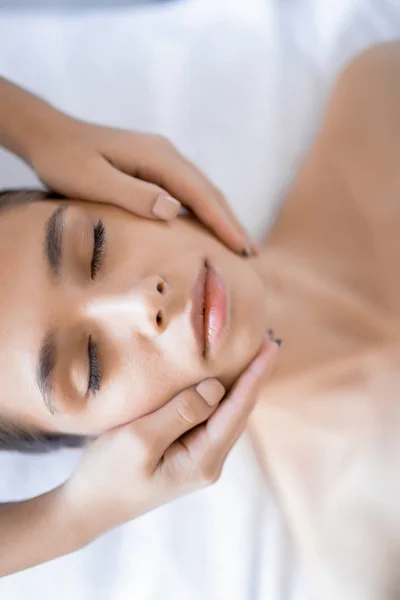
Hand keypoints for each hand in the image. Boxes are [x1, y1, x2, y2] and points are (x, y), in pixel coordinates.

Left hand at [27, 111, 254, 255]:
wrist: (49, 134)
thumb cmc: (65, 160)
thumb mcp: (93, 181)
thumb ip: (133, 194)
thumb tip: (173, 208)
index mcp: (157, 158)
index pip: (199, 194)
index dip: (223, 223)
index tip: (242, 248)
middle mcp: (166, 154)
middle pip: (209, 191)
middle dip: (232, 222)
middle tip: (252, 253)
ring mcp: (162, 157)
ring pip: (202, 190)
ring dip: (222, 216)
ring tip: (240, 243)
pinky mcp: (154, 164)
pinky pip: (188, 189)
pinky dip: (204, 209)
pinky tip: (208, 225)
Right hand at [63, 335, 277, 542]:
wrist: (88, 508)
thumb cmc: (109, 473)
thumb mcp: (141, 438)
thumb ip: (182, 412)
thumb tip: (216, 388)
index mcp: (203, 459)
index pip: (237, 409)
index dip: (255, 375)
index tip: (270, 346)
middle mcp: (209, 461)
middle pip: (239, 412)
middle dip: (253, 378)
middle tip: (266, 344)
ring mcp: (199, 461)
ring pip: (227, 416)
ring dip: (239, 387)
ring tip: (250, 358)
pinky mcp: (185, 456)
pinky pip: (211, 421)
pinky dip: (219, 398)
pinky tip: (219, 383)